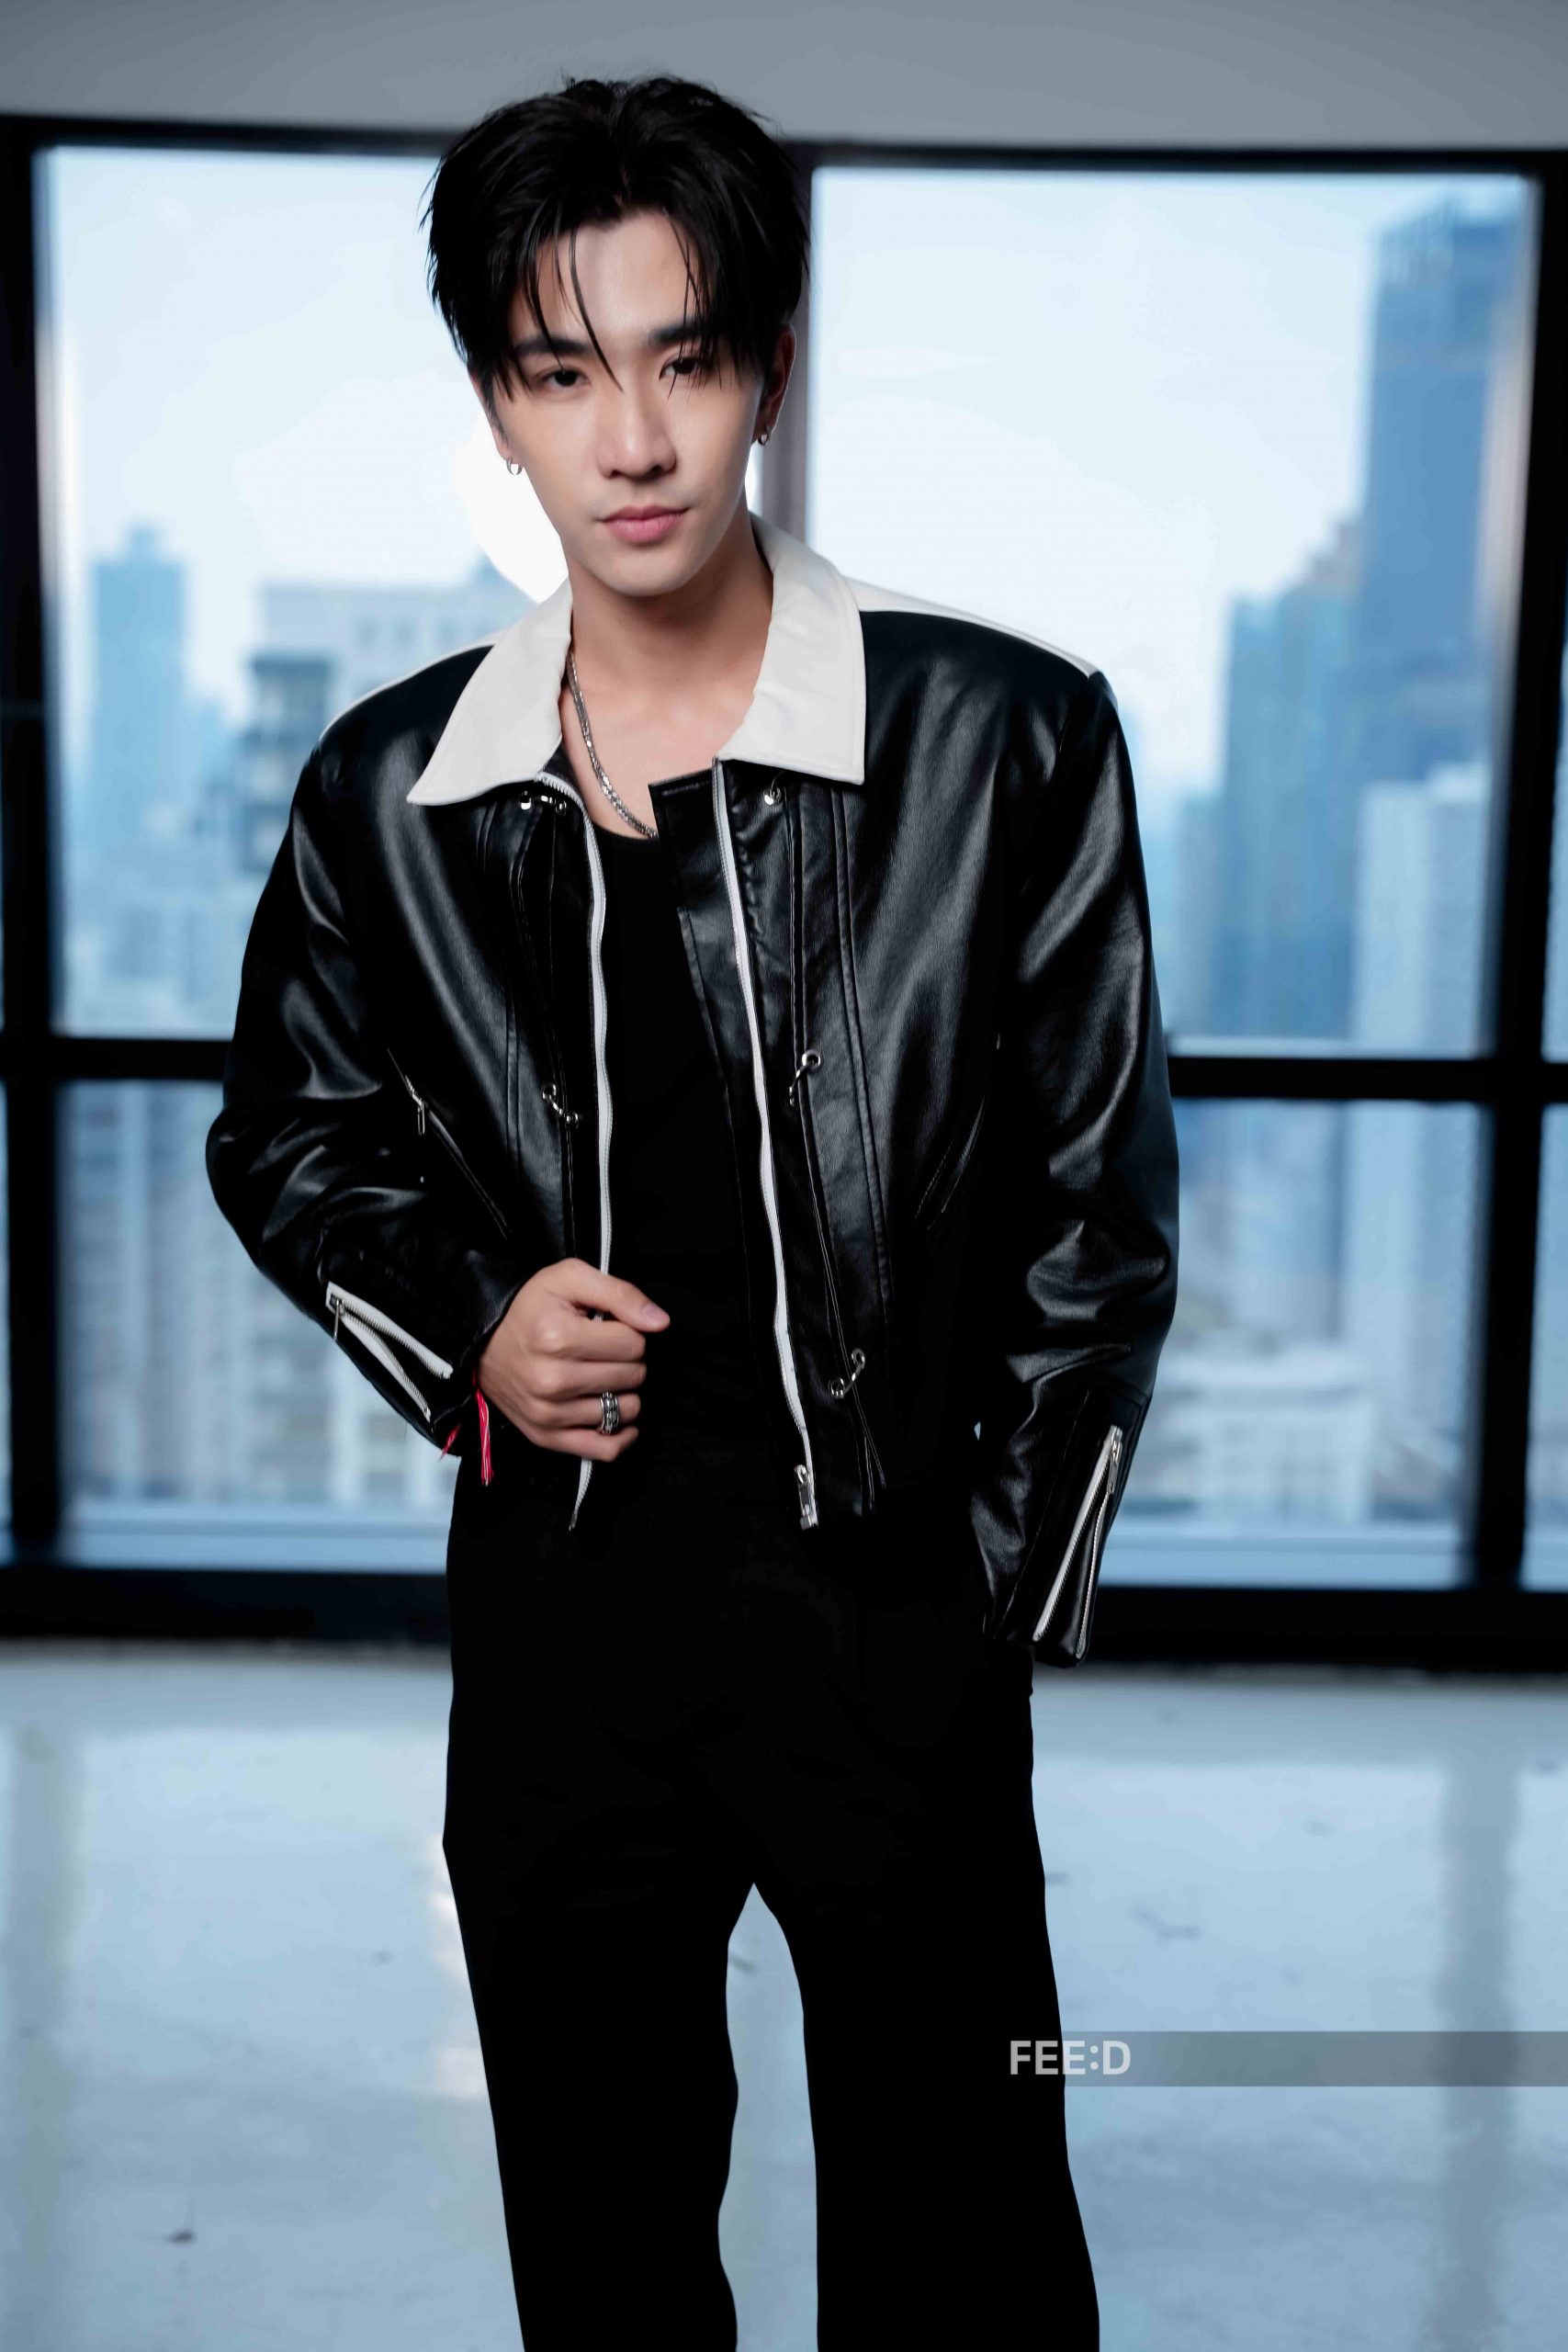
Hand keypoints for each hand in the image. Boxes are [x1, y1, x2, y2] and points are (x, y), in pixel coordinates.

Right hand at [476, 1257, 668, 1458]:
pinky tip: (620, 1418)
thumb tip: (660, 1322)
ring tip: (602, 1376)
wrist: (483, 1340)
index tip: (608, 1328)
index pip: (634, 1344)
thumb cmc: (531, 1307)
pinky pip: (604, 1450)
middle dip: (627, 1360)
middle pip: (632, 1377)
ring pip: (625, 1410)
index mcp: (558, 1337)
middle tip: (602, 1351)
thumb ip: (620, 1293)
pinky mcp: (546, 1436)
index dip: (629, 1332)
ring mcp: (548, 1413)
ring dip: (623, 1392)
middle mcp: (552, 1380)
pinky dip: (621, 1436)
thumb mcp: (570, 1278)